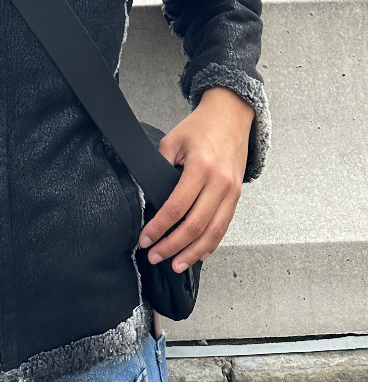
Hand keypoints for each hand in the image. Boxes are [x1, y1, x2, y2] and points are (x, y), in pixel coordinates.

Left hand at [137, 87, 253, 273]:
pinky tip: (197, 254)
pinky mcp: (237, 197)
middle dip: (172, 246)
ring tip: (174, 264)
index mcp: (201, 168)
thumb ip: (160, 167)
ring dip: (192, 252)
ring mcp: (231, 192)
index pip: (177, 207)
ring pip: (213, 232)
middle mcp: (220, 183)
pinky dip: (210, 244)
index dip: (159, 227)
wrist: (231, 117)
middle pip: (196, 226)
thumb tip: (147, 195)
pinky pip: (224, 227)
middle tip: (154, 256)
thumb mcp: (173, 140)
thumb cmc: (200, 127)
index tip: (145, 239)